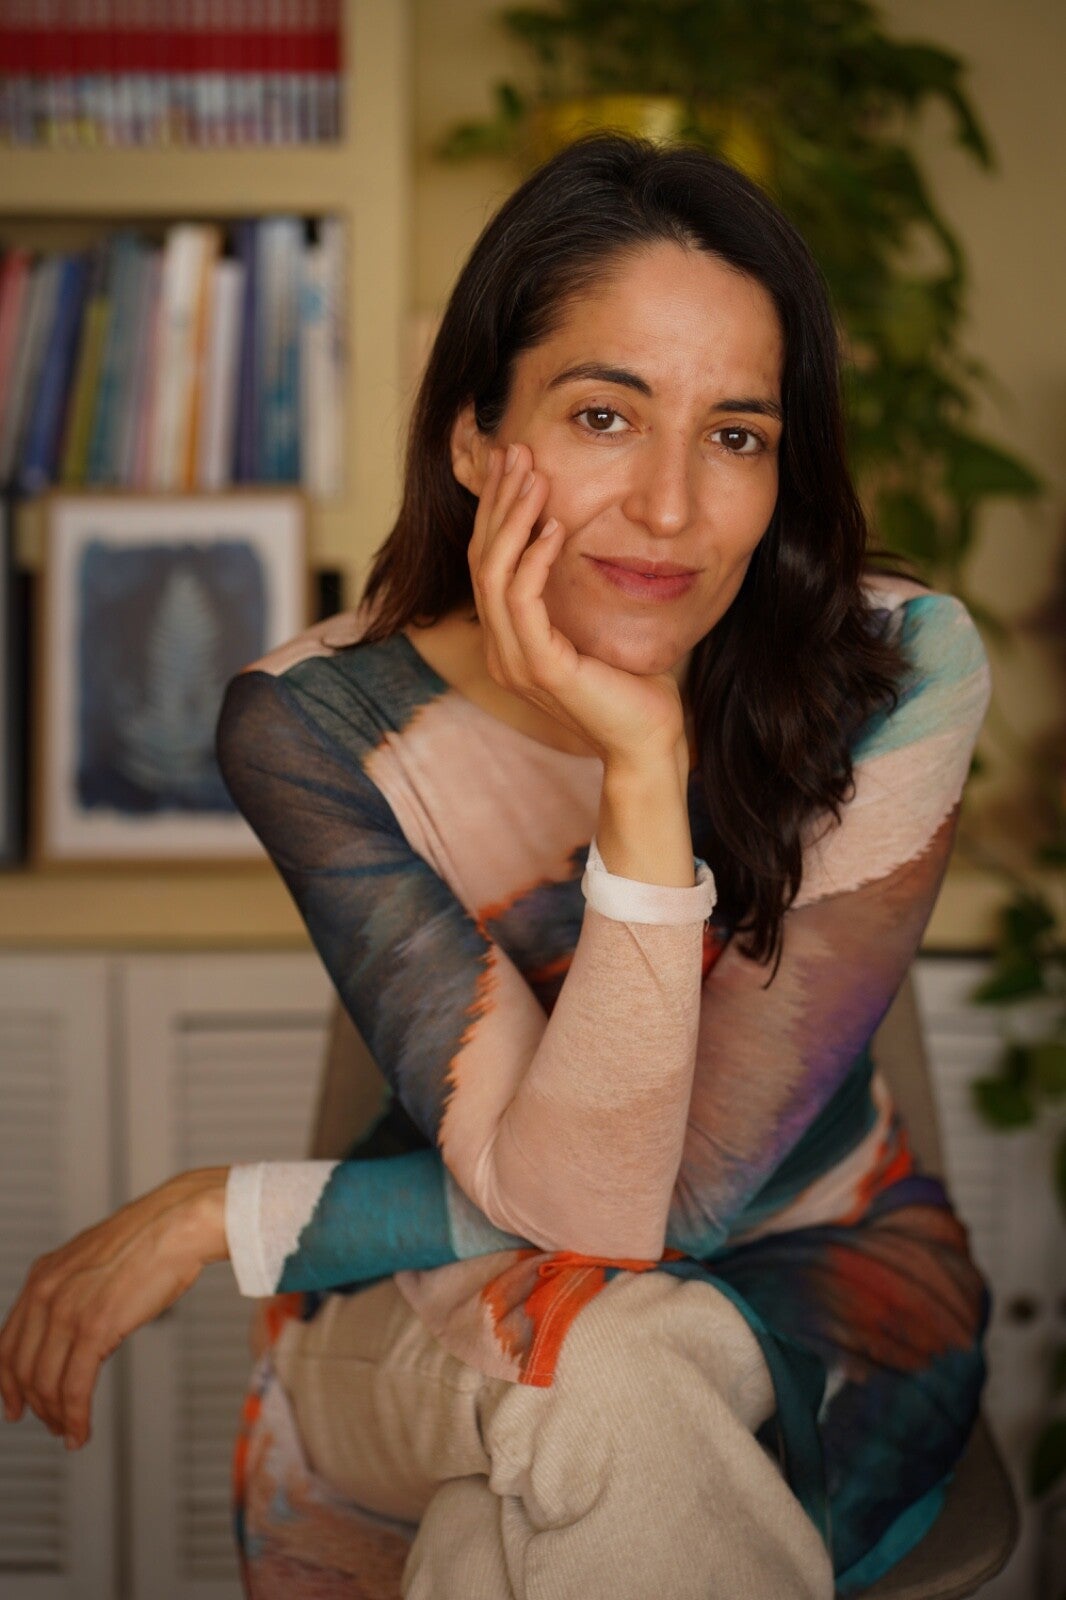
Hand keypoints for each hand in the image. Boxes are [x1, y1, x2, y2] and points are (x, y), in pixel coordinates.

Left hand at [0, 1168, 227, 1449]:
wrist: (179, 1222)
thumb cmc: (151, 1240)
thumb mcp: (94, 1261)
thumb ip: (75, 1293)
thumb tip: (81, 1335)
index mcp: (43, 1276)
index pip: (6, 1344)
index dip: (6, 1383)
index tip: (13, 1405)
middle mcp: (46, 1293)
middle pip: (22, 1370)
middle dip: (35, 1405)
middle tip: (52, 1425)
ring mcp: (68, 1310)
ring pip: (46, 1384)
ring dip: (56, 1417)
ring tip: (70, 1433)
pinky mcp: (95, 1327)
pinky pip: (74, 1387)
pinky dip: (75, 1417)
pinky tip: (81, 1431)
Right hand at [469, 442, 687, 769]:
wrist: (649, 741)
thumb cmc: (633, 686)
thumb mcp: (597, 624)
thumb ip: (576, 590)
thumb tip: (578, 534)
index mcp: (509, 641)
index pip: (489, 563)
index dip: (497, 510)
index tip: (513, 463)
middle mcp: (502, 649)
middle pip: (482, 560)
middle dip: (497, 501)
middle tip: (514, 451)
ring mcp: (515, 661)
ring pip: (494, 575)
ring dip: (512, 519)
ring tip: (533, 475)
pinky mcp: (540, 669)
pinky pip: (523, 603)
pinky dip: (534, 560)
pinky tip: (553, 527)